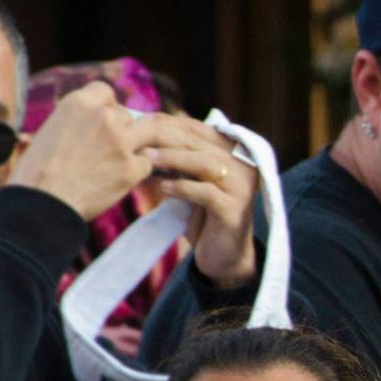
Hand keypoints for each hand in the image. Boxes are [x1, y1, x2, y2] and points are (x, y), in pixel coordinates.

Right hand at [6, 82, 156, 221]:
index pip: (105, 92)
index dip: (106, 106)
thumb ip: (77, 120)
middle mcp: (103, 118)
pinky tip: (122, 179)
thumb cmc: (37, 171)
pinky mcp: (131, 168)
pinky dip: (138, 170)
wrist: (41, 202)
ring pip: (145, 133)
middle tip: (107, 149)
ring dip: (137, 145)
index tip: (101, 121)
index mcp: (78, 103)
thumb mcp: (50, 130)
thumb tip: (92, 121)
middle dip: (120, 130)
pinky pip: (147, 162)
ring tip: (122, 159)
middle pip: (126, 116)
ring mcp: (120, 142)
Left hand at [144, 115, 257, 288]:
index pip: (199, 129)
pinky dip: (182, 187)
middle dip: (165, 138)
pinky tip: (163, 187)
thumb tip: (142, 132)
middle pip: (200, 143)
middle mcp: (243, 166)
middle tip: (136, 139)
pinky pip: (206, 193)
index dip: (169, 124)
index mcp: (234, 153)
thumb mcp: (190, 180)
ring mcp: (242, 188)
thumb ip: (178, 159)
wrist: (224, 256)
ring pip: (204, 164)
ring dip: (172, 159)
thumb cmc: (203, 215)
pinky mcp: (235, 211)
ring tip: (146, 159)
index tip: (139, 124)